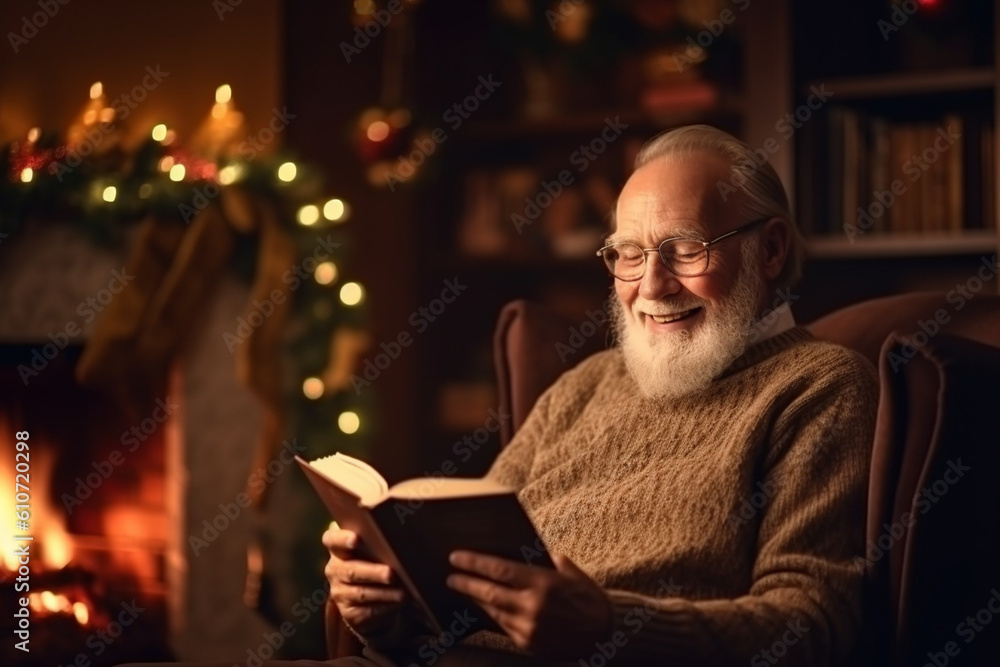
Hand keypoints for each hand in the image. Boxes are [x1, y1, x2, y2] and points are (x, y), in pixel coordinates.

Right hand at [323, 521, 405, 635]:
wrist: (373, 597)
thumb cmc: (377, 562)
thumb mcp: (375, 550)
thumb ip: (379, 542)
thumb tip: (401, 541)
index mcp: (338, 548)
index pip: (332, 539)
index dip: (342, 539)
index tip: (356, 539)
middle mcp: (335, 569)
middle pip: (351, 570)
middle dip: (373, 572)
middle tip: (390, 574)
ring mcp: (340, 592)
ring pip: (361, 593)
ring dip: (383, 593)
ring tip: (401, 593)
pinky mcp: (349, 612)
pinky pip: (368, 611)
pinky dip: (385, 606)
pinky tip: (398, 602)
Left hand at [446, 551, 611, 657]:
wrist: (605, 633)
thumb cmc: (587, 596)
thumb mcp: (570, 571)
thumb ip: (546, 560)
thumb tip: (520, 551)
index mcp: (543, 583)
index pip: (499, 570)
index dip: (474, 563)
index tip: (456, 557)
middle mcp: (533, 606)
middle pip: (489, 592)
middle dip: (466, 583)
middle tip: (450, 576)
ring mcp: (529, 628)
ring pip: (492, 611)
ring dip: (475, 600)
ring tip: (463, 590)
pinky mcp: (528, 643)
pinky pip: (502, 627)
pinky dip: (491, 615)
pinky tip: (483, 607)